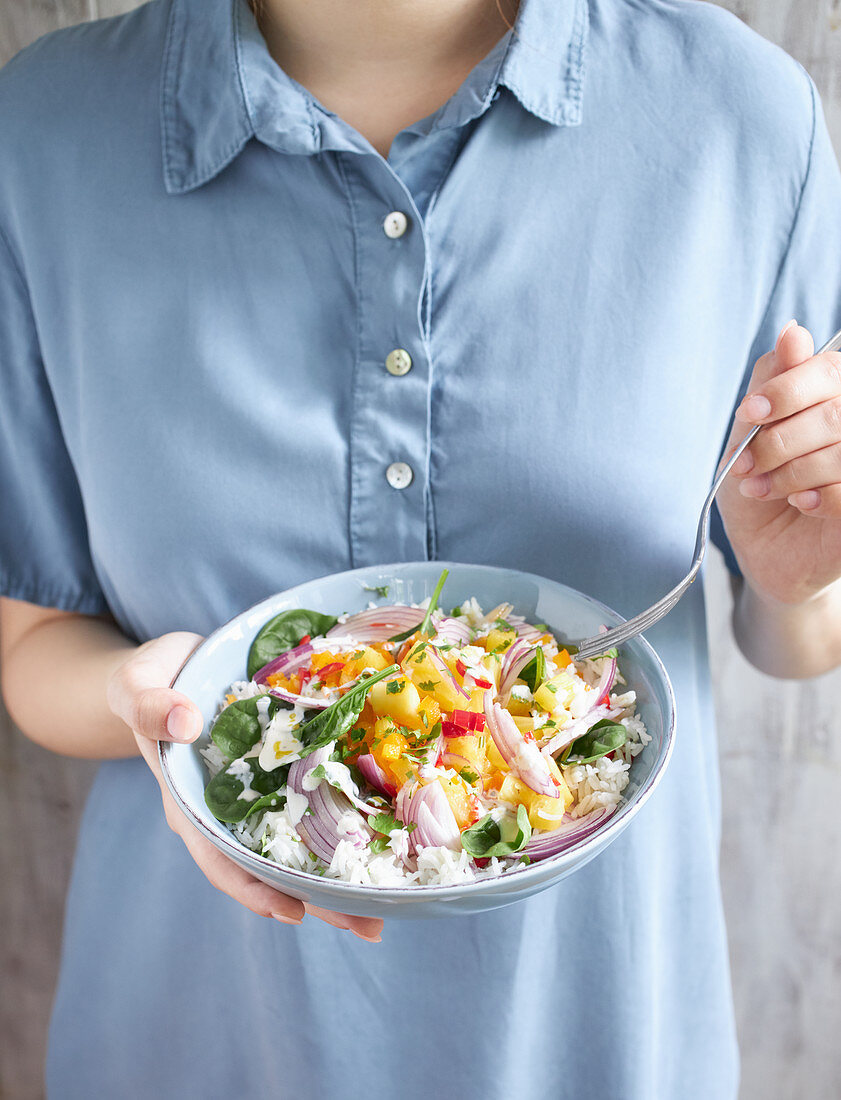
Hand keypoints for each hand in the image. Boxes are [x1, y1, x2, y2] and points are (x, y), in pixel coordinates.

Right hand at [107, 632, 382, 941]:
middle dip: (318, 899)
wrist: (178, 664)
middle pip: (274, 866)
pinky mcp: (288, 771)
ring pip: (303, 844)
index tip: (293, 910)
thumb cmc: (154, 681)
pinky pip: (318, 802)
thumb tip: (183, 724)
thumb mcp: (135, 684)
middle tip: (369, 926)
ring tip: (388, 904)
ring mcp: (263, 794)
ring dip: (341, 874)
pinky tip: (386, 836)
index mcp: (192, 803)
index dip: (254, 888)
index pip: (220, 857)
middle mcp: (231, 810)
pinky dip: (348, 822)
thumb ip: (147, 704)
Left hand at [716, 320, 840, 604]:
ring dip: (791, 471)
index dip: (787, 389)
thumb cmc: (759, 485)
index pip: (828, 370)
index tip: (749, 413)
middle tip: (748, 464)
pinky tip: (801, 504)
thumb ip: (771, 384)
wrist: (764, 549)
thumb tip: (793, 332)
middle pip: (833, 413)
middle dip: (779, 441)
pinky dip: (817, 497)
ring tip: (762, 487)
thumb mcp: (750, 433)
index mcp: (834, 396)